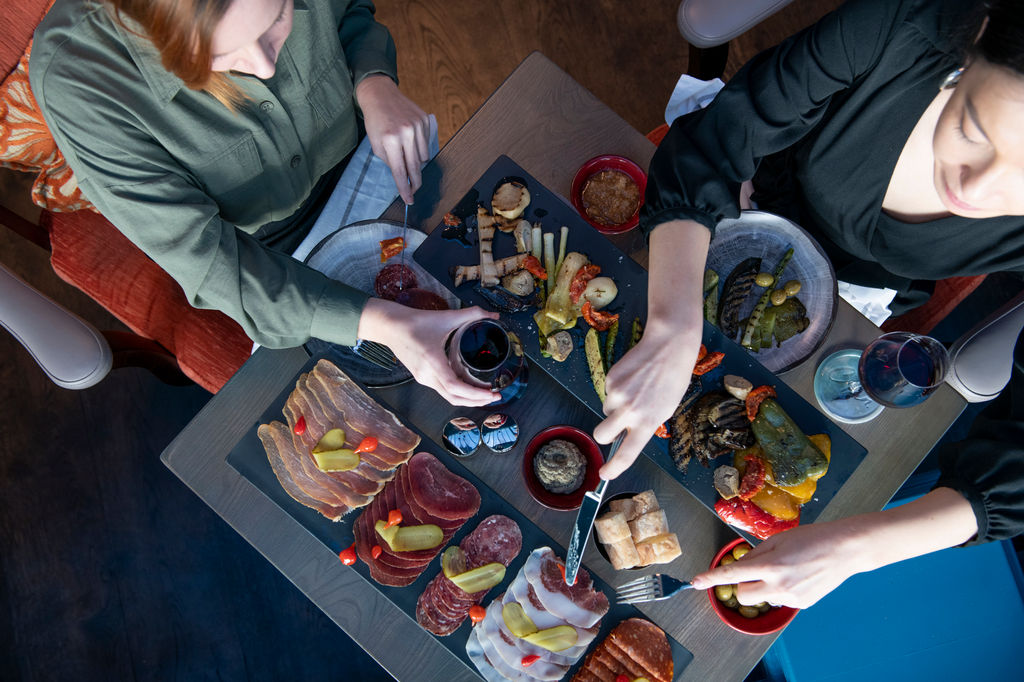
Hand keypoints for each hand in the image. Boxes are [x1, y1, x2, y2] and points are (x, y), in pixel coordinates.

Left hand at [355, 75, 431, 203]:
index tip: (409, 200)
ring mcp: (418, 126)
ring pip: (424, 157)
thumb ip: (390, 162)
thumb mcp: (376, 144)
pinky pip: (427, 144)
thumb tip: (403, 177)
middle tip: (413, 191)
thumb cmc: (375, 121)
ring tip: (406, 154)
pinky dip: (420, 148)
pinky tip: (411, 141)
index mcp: (390, 140)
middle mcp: (406, 133)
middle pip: (415, 167)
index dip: (404, 188)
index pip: (400, 171)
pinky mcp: (425, 121)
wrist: (380, 95)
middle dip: (415, 182)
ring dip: (417, 162)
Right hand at [358, 299, 499, 405]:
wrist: (390, 327)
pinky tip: (470, 386)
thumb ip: (472, 314)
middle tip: (496, 396)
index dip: (475, 394)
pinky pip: (443, 390)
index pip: (455, 387)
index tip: (492, 393)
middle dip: (477, 401)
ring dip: (468, 398)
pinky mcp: (422, 378)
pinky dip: (458, 392)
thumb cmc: (415, 322)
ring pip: (449, 396)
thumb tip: (495, 315)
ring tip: (486, 393)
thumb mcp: (446, 317)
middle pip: (454, 398)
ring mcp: (423, 379)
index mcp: (432, 361)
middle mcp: (427, 375)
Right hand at [592, 324, 701, 478]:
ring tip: (636, 390)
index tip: (604, 474)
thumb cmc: (673, 378)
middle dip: (604, 435)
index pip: (628, 453)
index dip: (614, 467)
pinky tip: (633, 377)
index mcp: (649, 421)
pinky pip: (608, 392)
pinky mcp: (610, 379)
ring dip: (616, 406)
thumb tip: (627, 433)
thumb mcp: (666, 408)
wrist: (668, 346)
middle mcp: (630, 411)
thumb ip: (646, 423)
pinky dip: (618, 388)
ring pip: (606, 410)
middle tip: (614, 427)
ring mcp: (618, 394)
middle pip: (602, 435)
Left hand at [691, 520, 864, 608]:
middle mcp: (778, 585)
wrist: (844, 550)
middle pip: (744, 594)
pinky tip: (798, 577)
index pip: (732, 575)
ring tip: (786, 570)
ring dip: (765, 587)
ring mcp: (791, 597)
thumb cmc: (811, 538)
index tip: (695, 582)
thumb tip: (740, 567)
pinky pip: (781, 599)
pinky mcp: (802, 604)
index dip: (711, 578)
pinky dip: (782, 590)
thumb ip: (755, 555)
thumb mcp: (777, 539)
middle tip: (756, 570)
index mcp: (770, 565)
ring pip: (764, 597)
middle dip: (743, 584)